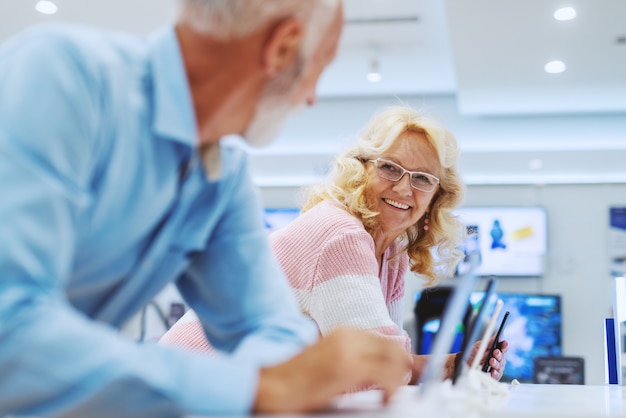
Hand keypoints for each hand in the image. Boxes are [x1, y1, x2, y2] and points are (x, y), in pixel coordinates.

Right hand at [253, 327, 411, 413]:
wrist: (274, 383)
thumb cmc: (300, 377)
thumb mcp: (332, 359)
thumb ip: (355, 357)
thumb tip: (381, 368)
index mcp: (345, 332)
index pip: (385, 339)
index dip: (398, 358)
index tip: (402, 373)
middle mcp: (348, 335)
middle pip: (393, 346)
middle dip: (403, 366)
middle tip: (400, 385)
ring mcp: (348, 349)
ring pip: (394, 357)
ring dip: (399, 376)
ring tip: (391, 393)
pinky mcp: (347, 367)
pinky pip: (385, 374)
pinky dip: (392, 386)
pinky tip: (385, 397)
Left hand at [467, 338, 508, 380]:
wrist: (462, 364)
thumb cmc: (472, 353)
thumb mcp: (480, 346)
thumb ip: (490, 341)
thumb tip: (498, 334)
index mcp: (495, 351)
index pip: (503, 348)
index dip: (504, 346)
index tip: (504, 343)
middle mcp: (497, 360)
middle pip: (502, 358)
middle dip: (499, 355)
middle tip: (495, 352)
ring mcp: (495, 368)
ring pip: (500, 367)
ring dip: (496, 364)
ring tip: (491, 361)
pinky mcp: (492, 377)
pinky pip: (496, 376)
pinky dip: (495, 374)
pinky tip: (492, 372)